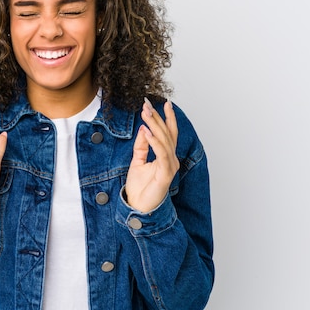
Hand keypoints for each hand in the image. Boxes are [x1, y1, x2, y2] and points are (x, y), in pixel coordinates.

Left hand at [126, 98, 179, 212]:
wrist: (138, 206)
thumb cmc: (139, 187)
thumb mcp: (137, 161)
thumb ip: (141, 146)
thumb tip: (143, 128)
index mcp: (166, 156)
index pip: (168, 133)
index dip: (165, 117)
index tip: (160, 102)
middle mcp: (171, 159)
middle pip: (167, 134)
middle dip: (157, 117)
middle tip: (147, 103)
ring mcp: (170, 166)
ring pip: (165, 140)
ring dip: (155, 125)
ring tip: (146, 113)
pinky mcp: (166, 174)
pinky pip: (162, 154)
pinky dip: (154, 142)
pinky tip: (147, 131)